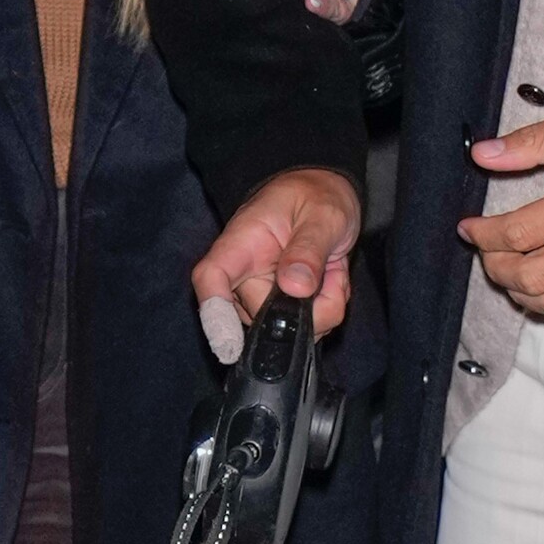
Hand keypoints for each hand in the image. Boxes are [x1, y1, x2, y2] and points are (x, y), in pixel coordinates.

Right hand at [193, 168, 360, 337]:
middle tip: (332, 272)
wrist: (325, 195)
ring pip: (288, 330)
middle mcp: (244, 275)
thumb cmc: (316, 196)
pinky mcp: (279, 310)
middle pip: (260, 316)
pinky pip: (307, 328)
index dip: (214, 314)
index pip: (211, 278)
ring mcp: (260, 295)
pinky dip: (327, 309)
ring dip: (323, 308)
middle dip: (309, 308)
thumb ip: (309, 248)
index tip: (229, 348)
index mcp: (242, 242)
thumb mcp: (322, 214)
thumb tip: (295, 287)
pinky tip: (330, 281)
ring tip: (331, 270)